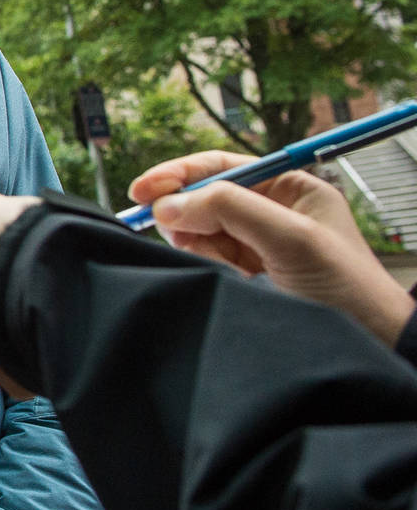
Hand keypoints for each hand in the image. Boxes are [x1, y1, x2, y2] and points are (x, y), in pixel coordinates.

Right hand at [133, 152, 412, 348]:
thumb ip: (231, 209)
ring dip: (194, 240)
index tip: (142, 190)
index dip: (180, 174)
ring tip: (217, 261)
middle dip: (185, 210)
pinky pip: (207, 258)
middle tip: (169, 228)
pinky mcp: (246, 275)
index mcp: (289, 189)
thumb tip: (170, 204)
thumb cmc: (347, 288)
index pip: (223, 167)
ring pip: (200, 229)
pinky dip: (204, 263)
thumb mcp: (291, 238)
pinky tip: (224, 274)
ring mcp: (257, 244)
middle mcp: (271, 212)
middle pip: (205, 196)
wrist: (367, 342)